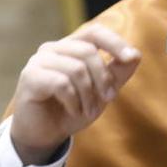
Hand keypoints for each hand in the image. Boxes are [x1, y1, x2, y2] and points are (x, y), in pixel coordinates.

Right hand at [9, 23, 140, 164]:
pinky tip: (73, 110)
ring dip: (89, 95)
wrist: (45, 133)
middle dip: (103, 78)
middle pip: (88, 51)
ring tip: (88, 111)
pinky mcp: (29, 77)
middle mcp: (53, 48)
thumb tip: (136, 54)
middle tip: (108, 99)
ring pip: (76, 68)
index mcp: (71, 46)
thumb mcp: (102, 91)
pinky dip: (73, 101)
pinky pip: (61, 83)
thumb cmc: (74, 108)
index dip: (114, 42)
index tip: (131, 57)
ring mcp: (39, 61)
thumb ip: (118, 72)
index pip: (94, 32)